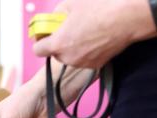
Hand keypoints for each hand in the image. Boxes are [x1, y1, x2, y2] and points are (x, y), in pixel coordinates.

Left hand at [33, 0, 156, 67]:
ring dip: (73, 47)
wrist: (127, 19)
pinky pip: (84, 58)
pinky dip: (86, 51)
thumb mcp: (70, 4)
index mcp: (58, 43)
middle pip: (55, 53)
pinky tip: (95, 38)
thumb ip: (56, 14)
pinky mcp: (96, 65)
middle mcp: (68, 57)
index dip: (41, 41)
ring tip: (85, 32)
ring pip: (70, 56)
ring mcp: (82, 62)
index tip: (45, 35)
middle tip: (69, 29)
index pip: (37, 50)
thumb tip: (54, 19)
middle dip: (59, 43)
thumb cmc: (99, 9)